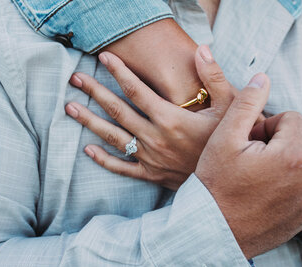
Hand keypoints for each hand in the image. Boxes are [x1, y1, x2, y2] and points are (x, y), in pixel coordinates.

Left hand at [66, 45, 235, 189]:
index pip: (137, 90)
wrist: (231, 180)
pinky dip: (104, 159)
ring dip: (90, 121)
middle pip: (118, 111)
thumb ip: (215, 78)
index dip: (119, 72)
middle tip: (75, 79)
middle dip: (95, 92)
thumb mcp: (230, 107)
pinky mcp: (152, 174)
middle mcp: (155, 137)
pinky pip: (122, 168)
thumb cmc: (231, 140)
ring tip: (70, 108)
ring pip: (114, 137)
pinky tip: (88, 150)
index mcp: (171, 119)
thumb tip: (202, 50)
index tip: (104, 58)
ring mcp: (150, 157)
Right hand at [195, 75, 301, 258]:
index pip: (291, 118)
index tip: (248, 140)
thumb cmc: (215, 183)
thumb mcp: (224, 137)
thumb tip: (263, 77)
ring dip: (294, 152)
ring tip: (267, 164)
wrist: (212, 227)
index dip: (266, 124)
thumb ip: (248, 103)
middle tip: (253, 153)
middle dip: (280, 138)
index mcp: (293, 153)